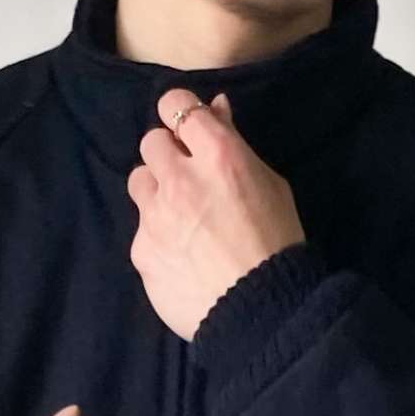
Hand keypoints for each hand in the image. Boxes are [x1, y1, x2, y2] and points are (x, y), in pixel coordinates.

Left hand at [126, 88, 307, 342]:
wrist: (260, 310)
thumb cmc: (276, 243)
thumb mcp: (269, 183)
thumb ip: (234, 144)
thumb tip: (214, 110)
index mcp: (218, 155)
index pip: (177, 105)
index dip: (181, 114)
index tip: (188, 130)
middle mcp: (180, 179)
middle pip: (151, 142)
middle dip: (168, 155)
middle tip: (188, 179)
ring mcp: (156, 216)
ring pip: (139, 182)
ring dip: (156, 190)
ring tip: (180, 217)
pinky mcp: (142, 251)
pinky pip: (141, 230)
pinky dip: (157, 236)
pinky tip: (181, 255)